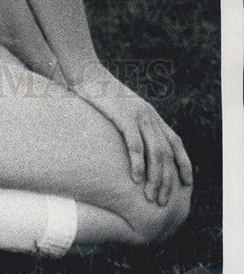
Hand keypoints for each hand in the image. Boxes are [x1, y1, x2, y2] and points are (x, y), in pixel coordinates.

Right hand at [71, 63, 192, 204]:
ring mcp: (137, 114)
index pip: (175, 141)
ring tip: (151, 197)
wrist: (85, 72)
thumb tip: (131, 148)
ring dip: (155, 177)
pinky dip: (138, 163)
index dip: (183, 163)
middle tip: (162, 201)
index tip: (187, 183)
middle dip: (167, 180)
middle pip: (167, 153)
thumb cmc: (98, 94)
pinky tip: (136, 179)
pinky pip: (135, 143)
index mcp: (150, 114)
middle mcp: (148, 115)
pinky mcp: (123, 115)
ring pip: (156, 152)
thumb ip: (131, 124)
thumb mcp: (121, 108)